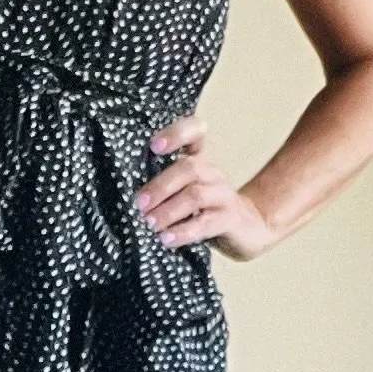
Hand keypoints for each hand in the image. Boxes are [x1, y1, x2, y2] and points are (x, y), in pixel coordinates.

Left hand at [134, 116, 274, 261]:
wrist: (245, 230)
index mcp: (199, 158)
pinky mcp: (230, 219)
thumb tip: (127, 197)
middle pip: (189, 168)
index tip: (154, 146)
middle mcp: (213, 172)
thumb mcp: (184, 190)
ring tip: (149, 223)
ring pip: (196, 195)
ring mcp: (224, 195)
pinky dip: (184, 231)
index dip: (176, 134)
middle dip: (160, 186)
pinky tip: (167, 239)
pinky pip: (206, 223)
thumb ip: (163, 185)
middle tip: (139, 204)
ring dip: (168, 210)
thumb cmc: (203, 208)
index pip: (195, 132)